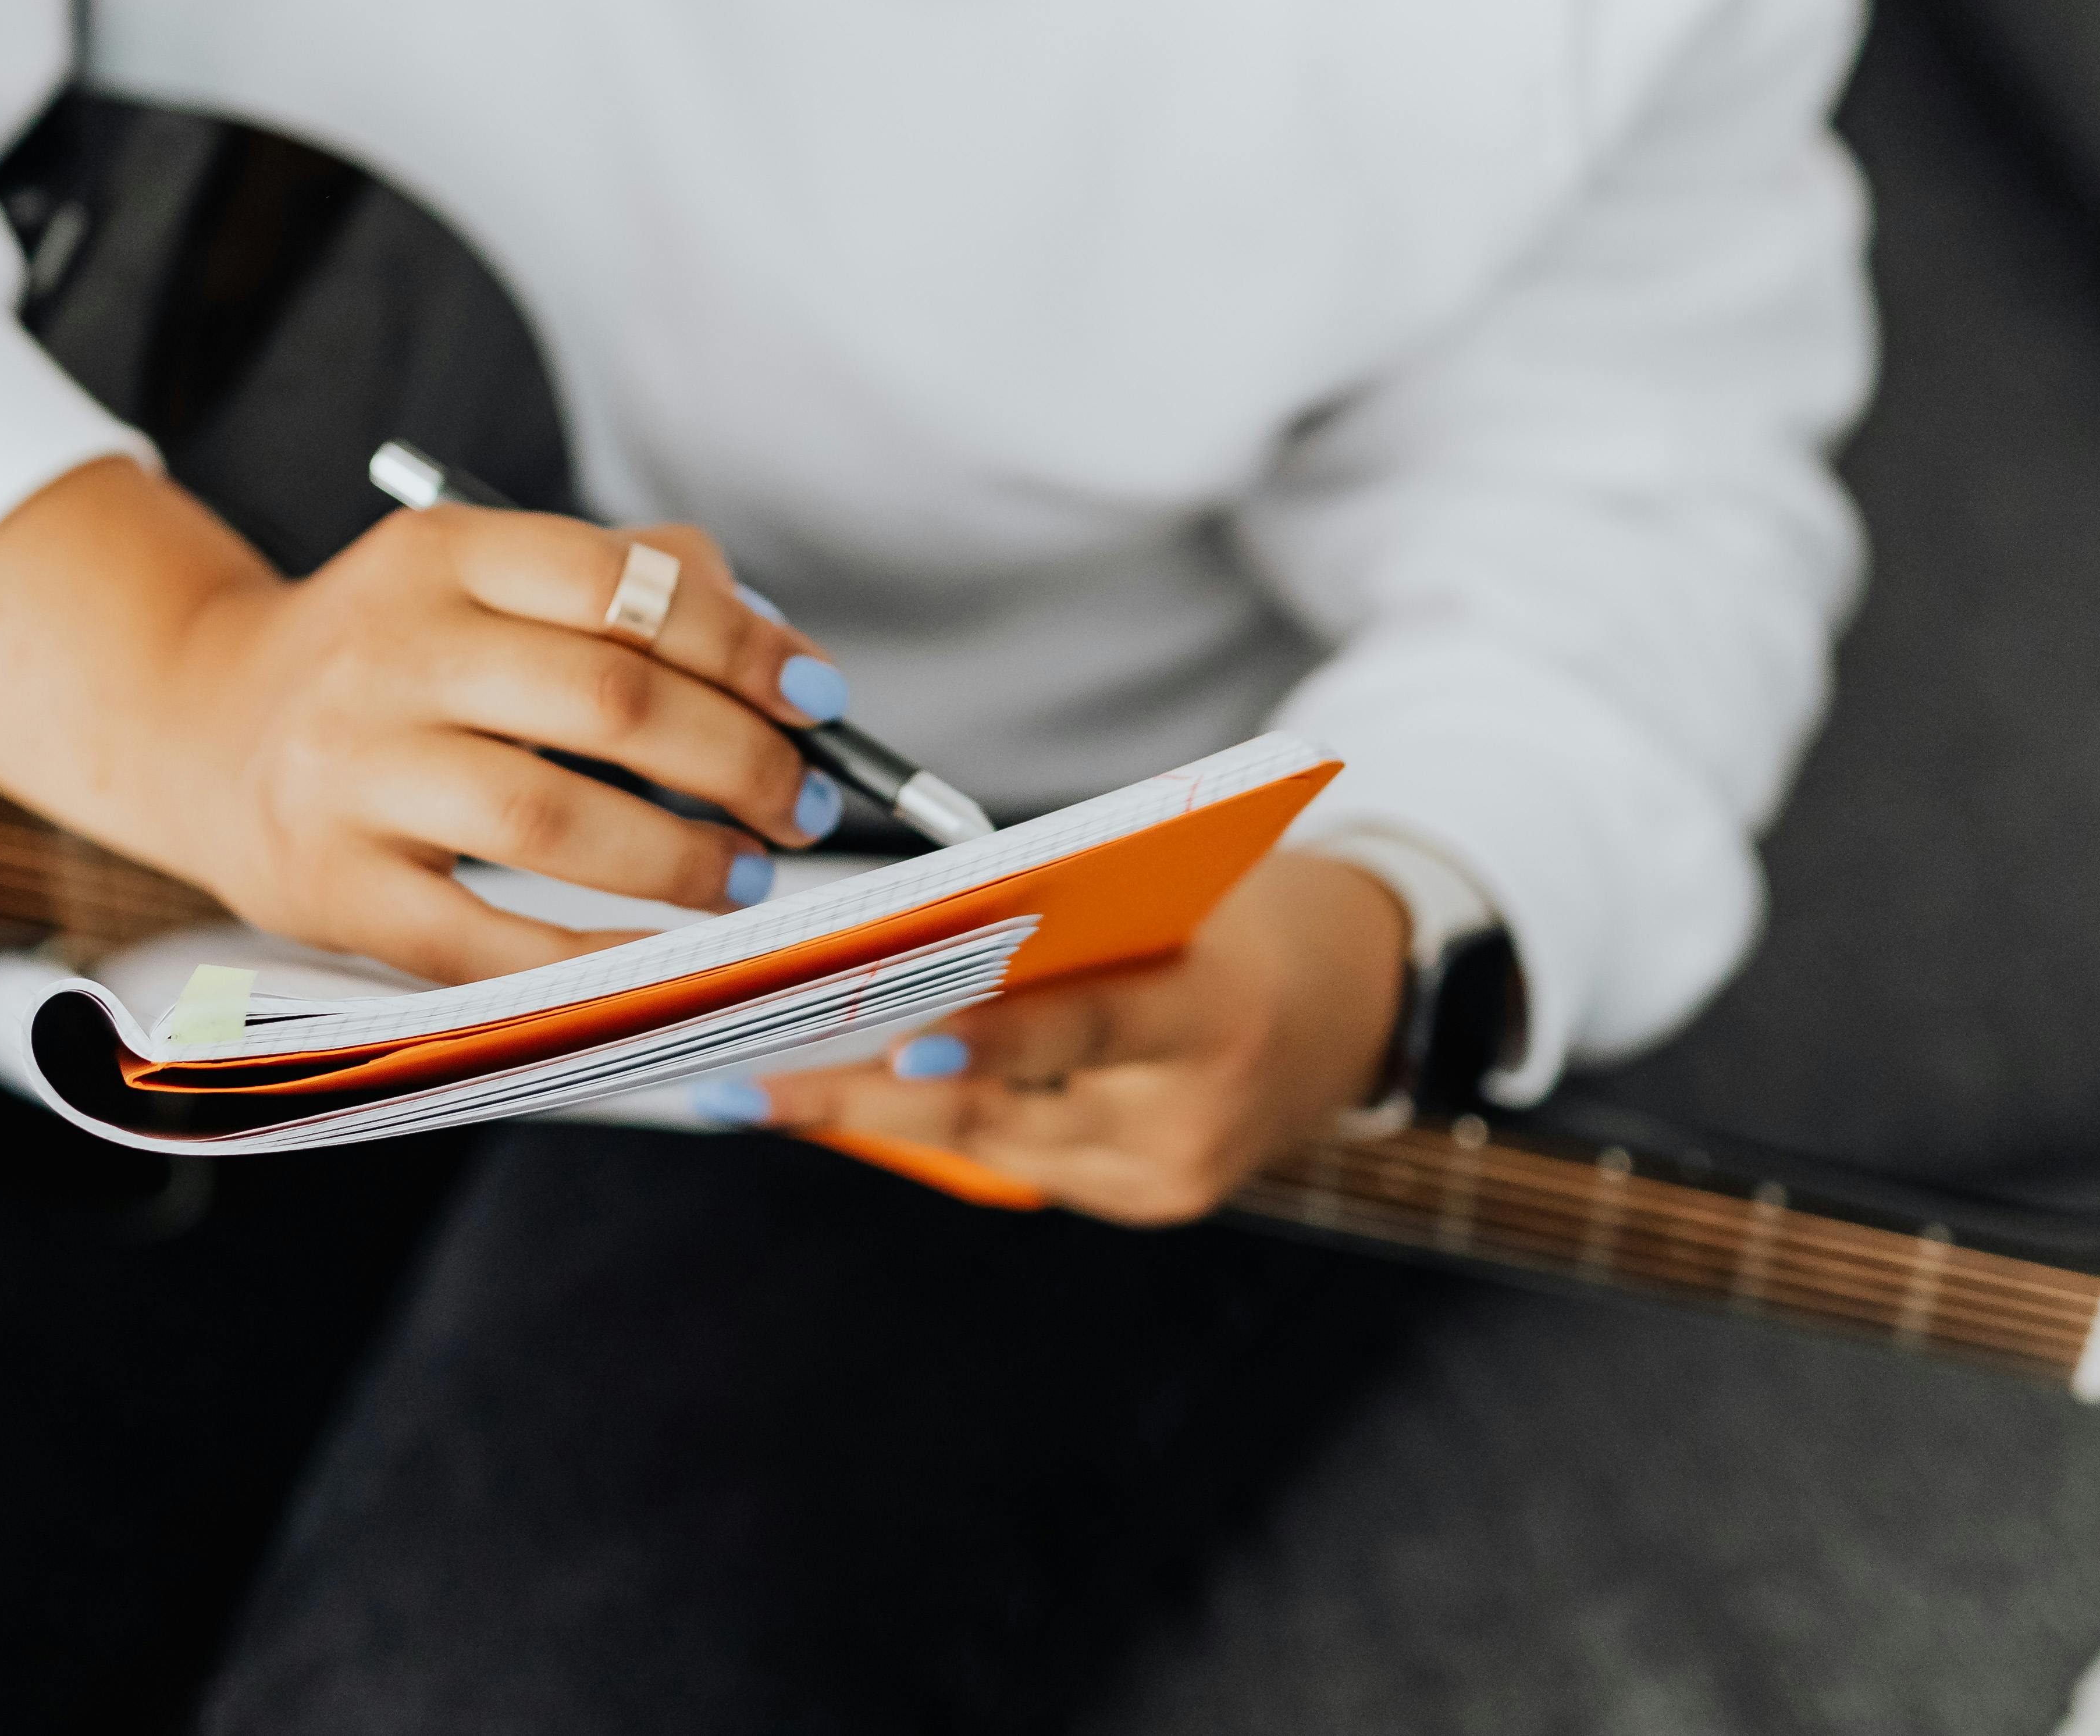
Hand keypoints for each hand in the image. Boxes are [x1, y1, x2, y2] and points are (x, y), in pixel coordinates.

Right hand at [0, 457, 850, 982]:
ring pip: (549, 823)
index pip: (620, 583)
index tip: (816, 700)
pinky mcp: (330, 885)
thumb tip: (779, 647)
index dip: (740, 643)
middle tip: (806, 806)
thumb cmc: (394, 660)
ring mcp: (350, 773)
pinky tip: (665, 959)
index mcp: (440, 554)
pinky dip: (595, 959)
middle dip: (740, 762)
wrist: (199, 727)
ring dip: (680, 861)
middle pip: (605, 702)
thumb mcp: (482, 580)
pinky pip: (485, 941)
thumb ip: (629, 584)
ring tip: (748, 879)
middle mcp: (387, 652)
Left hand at [744, 850, 1410, 1224]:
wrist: (1356, 1002)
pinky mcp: (1148, 1203)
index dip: (991, 1039)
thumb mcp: (1170, 896)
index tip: (893, 1043)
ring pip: (990, 1143)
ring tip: (753, 1086)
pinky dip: (937, 1126)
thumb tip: (902, 940)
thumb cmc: (1239, 915)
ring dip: (871, 1114)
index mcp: (1212, 1015)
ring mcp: (1168, 1178)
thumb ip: (1062, 927)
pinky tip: (839, 1105)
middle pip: (1003, 1108)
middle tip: (743, 1075)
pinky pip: (1019, 1161)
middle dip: (863, 1091)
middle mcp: (1192, 1118)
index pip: (1089, 1027)